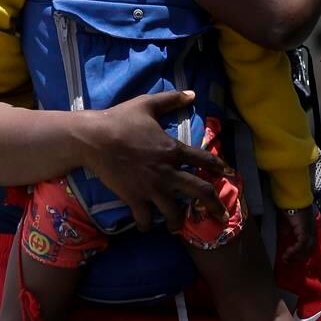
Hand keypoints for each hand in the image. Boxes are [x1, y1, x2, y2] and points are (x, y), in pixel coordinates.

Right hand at [80, 90, 233, 232]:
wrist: (94, 139)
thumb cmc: (120, 120)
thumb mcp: (147, 104)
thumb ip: (171, 99)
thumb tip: (192, 94)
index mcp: (173, 149)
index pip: (204, 159)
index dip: (219, 167)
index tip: (226, 174)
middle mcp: (168, 172)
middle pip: (200, 191)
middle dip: (215, 205)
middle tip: (222, 216)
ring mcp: (152, 188)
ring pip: (174, 212)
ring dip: (178, 221)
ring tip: (178, 227)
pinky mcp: (134, 198)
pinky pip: (145, 218)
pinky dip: (146, 224)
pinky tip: (146, 225)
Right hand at [277, 206, 318, 263]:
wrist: (293, 199)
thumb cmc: (290, 207)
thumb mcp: (288, 222)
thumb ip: (288, 229)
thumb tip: (284, 236)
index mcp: (310, 229)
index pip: (310, 246)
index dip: (302, 253)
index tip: (292, 258)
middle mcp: (312, 232)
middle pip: (310, 250)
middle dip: (299, 258)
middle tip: (288, 261)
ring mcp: (310, 232)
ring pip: (306, 249)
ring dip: (296, 256)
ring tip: (286, 258)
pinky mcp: (305, 231)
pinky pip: (301, 245)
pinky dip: (294, 251)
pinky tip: (287, 252)